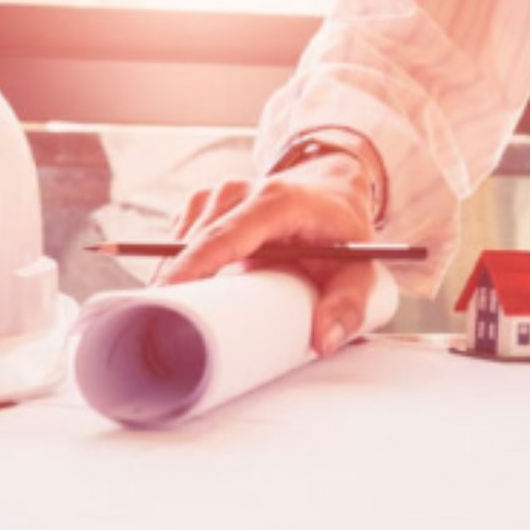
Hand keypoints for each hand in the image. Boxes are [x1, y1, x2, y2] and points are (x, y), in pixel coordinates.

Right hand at [158, 154, 379, 355]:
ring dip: (178, 277)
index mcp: (276, 201)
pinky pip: (179, 239)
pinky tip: (191, 289)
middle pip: (193, 241)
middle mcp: (238, 191)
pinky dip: (181, 266)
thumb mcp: (361, 268)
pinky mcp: (203, 204)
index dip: (192, 267)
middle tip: (168, 326)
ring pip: (180, 242)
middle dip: (175, 283)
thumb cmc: (342, 229)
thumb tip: (322, 341)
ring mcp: (217, 194)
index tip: (168, 297)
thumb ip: (348, 305)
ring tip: (183, 314)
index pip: (223, 236)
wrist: (331, 187)